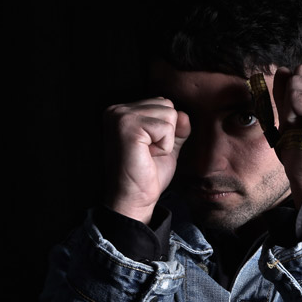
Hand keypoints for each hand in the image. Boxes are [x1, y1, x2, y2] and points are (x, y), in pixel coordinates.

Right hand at [102, 98, 190, 223]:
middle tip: (148, 152)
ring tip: (147, 154)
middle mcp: (117, 110)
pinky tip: (148, 156)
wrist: (135, 199)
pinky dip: (164, 146)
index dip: (165, 130)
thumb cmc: (147, 174)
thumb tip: (184, 113)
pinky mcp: (128, 127)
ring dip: (165, 140)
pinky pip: (166, 127)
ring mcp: (120, 117)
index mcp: (122, 111)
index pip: (162, 103)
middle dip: (166, 132)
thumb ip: (177, 127)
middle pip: (167, 105)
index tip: (148, 149)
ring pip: (169, 114)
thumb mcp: (167, 145)